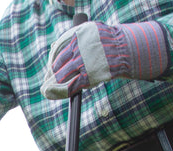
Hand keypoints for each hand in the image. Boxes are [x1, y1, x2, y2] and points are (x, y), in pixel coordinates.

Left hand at [42, 20, 168, 99]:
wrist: (125, 50)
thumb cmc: (106, 43)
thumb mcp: (89, 33)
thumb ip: (72, 40)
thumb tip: (52, 50)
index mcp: (77, 35)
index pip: (56, 50)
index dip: (51, 62)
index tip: (50, 69)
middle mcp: (78, 47)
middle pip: (57, 64)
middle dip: (51, 74)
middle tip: (47, 82)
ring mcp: (83, 62)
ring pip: (61, 76)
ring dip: (53, 85)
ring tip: (48, 90)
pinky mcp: (88, 76)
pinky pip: (70, 87)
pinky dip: (60, 92)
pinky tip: (53, 94)